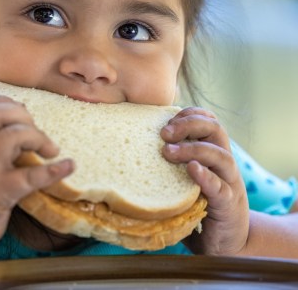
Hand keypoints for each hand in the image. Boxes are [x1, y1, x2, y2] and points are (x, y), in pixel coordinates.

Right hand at [0, 96, 73, 262]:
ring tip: (51, 150)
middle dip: (23, 115)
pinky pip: (30, 177)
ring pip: (12, 136)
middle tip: (36, 131)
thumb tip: (9, 131)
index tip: (20, 112)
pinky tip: (68, 166)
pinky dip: (54, 170)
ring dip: (38, 137)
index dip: (4, 103)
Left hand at [160, 107, 248, 254]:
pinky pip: (220, 187)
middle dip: (189, 125)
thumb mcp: (182, 179)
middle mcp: (224, 163)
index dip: (189, 114)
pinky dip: (206, 177)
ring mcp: (229, 183)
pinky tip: (192, 170)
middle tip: (164, 133)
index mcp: (212, 152)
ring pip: (220, 155)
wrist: (226, 241)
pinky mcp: (228, 205)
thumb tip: (125, 149)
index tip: (166, 119)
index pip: (208, 121)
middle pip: (215, 130)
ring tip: (168, 151)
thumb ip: (168, 163)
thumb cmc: (195, 205)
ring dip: (193, 149)